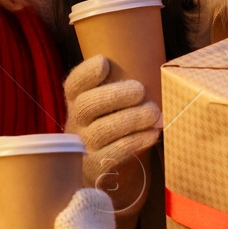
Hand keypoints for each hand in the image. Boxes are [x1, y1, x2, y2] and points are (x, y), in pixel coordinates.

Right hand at [65, 55, 159, 187]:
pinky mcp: (96, 166)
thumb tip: (153, 69)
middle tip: (140, 90)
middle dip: (115, 95)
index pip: (74, 84)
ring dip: (131, 119)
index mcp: (77, 99)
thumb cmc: (112, 121)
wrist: (104, 163)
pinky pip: (114, 153)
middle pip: (87, 105)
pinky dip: (136, 141)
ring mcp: (84, 145)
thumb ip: (121, 85)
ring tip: (153, 113)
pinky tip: (152, 133)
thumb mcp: (108, 101)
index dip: (86, 73)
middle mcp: (76, 121)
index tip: (104, 62)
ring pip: (101, 131)